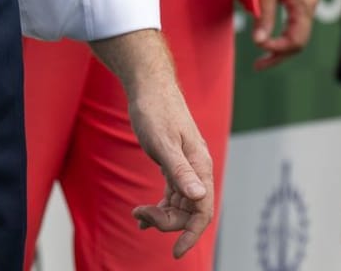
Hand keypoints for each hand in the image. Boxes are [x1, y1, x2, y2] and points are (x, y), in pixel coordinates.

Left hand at [92, 31, 215, 258]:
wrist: (150, 88)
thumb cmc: (156, 112)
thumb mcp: (164, 144)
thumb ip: (181, 172)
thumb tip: (200, 197)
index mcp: (200, 166)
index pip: (203, 209)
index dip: (192, 234)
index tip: (175, 253)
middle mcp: (197, 169)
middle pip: (190, 211)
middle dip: (166, 222)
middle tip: (139, 214)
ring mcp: (186, 168)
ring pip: (181, 205)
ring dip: (160, 216)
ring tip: (137, 214)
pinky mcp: (174, 165)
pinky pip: (172, 196)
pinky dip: (159, 207)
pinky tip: (141, 212)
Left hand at [250, 0, 316, 70]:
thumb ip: (264, 14)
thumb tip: (259, 41)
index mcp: (303, 5)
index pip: (296, 41)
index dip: (277, 49)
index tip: (258, 46)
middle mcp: (309, 6)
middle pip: (299, 41)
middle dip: (279, 54)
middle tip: (258, 65)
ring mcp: (306, 2)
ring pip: (297, 33)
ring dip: (281, 46)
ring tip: (262, 56)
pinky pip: (295, 23)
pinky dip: (283, 34)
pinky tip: (269, 36)